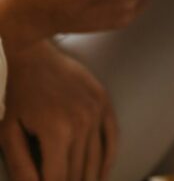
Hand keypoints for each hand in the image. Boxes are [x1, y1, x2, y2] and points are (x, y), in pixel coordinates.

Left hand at [0, 41, 116, 180]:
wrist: (38, 56)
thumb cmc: (20, 94)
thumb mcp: (9, 131)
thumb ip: (20, 165)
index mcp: (57, 132)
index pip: (57, 178)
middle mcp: (82, 123)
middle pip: (77, 172)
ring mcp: (97, 112)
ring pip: (96, 160)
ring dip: (87, 179)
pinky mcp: (104, 104)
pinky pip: (112, 138)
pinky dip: (107, 160)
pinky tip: (102, 175)